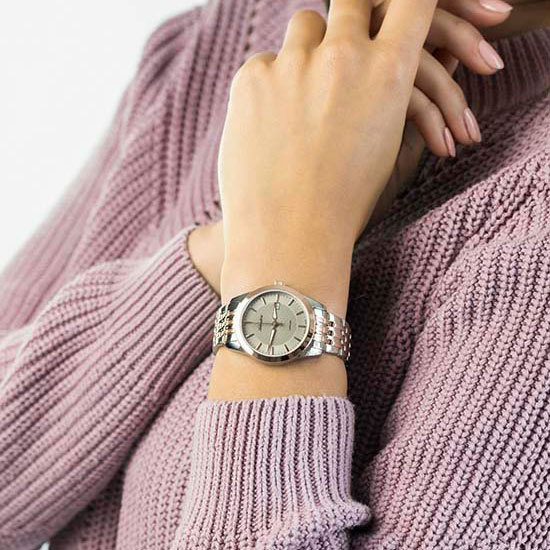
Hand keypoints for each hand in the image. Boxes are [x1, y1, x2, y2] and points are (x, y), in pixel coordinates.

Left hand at [189, 0, 511, 296]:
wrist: (289, 237)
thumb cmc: (346, 202)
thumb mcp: (388, 146)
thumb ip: (394, 94)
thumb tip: (392, 59)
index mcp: (389, 73)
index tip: (401, 4)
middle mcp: (342, 57)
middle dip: (355, 13)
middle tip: (349, 38)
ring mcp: (292, 64)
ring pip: (306, 25)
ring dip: (310, 49)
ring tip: (307, 97)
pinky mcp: (251, 78)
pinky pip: (268, 61)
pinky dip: (274, 82)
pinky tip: (273, 125)